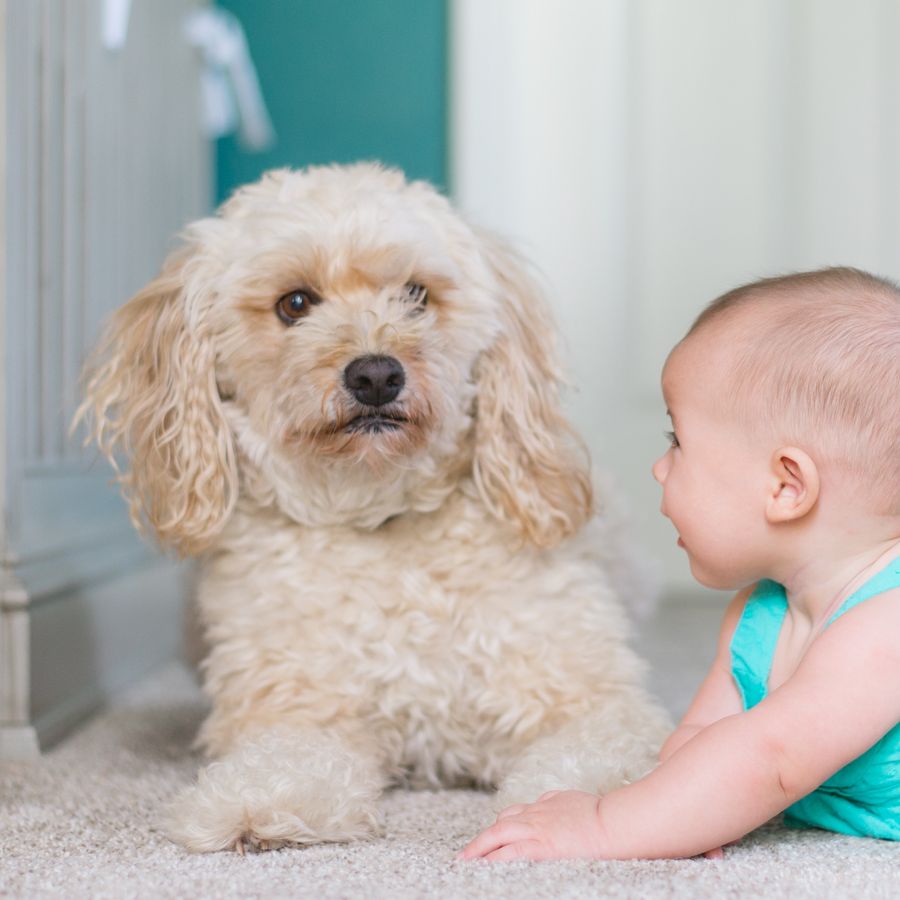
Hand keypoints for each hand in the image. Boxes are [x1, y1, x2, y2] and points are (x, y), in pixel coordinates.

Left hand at [458, 790, 607, 860]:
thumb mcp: (570, 799)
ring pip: (500, 834)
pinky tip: (486, 865)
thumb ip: (554, 801)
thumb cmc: (598, 813)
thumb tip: (547, 801)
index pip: (513, 814)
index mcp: (543, 805)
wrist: (612, 822)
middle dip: (481, 840)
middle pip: (500, 824)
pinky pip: (513, 851)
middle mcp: (535, 815)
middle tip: (465, 854)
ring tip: (467, 860)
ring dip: (481, 848)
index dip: (498, 826)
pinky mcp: (543, 845)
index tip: (488, 837)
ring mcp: (537, 829)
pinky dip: (496, 857)